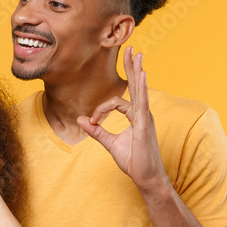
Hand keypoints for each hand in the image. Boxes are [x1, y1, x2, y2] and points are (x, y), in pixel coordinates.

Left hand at [76, 46, 169, 192]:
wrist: (145, 177)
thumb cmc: (133, 161)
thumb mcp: (110, 144)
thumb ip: (96, 131)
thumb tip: (80, 120)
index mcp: (135, 116)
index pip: (116, 102)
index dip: (101, 109)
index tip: (93, 122)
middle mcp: (142, 113)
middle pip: (136, 85)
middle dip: (132, 67)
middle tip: (130, 48)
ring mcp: (145, 118)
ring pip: (140, 90)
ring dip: (137, 71)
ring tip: (137, 54)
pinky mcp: (145, 124)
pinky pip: (143, 103)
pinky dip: (142, 88)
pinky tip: (142, 74)